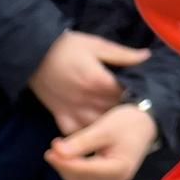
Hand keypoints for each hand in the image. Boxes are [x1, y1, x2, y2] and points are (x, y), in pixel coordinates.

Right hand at [30, 31, 149, 134]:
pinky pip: (74, 132)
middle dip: (124, 111)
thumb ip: (122, 54)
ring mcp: (72, 110)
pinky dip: (84, 134)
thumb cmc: (66, 47)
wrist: (32, 55)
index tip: (143, 93)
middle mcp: (87, 99)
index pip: (126, 93)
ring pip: (97, 127)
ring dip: (106, 125)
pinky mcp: (60, 115)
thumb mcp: (96, 44)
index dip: (137, 94)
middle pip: (113, 113)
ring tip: (115, 121)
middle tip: (132, 108)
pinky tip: (92, 130)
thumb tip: (146, 57)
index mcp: (98, 81)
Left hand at [44, 103, 159, 179]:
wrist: (144, 125)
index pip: (85, 172)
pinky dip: (72, 173)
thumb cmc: (127, 123)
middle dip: (65, 167)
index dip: (65, 163)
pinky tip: (68, 158)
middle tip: (54, 148)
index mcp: (120, 169)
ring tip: (59, 151)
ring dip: (66, 171)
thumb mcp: (105, 127)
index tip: (52, 150)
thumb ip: (81, 141)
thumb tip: (57, 152)